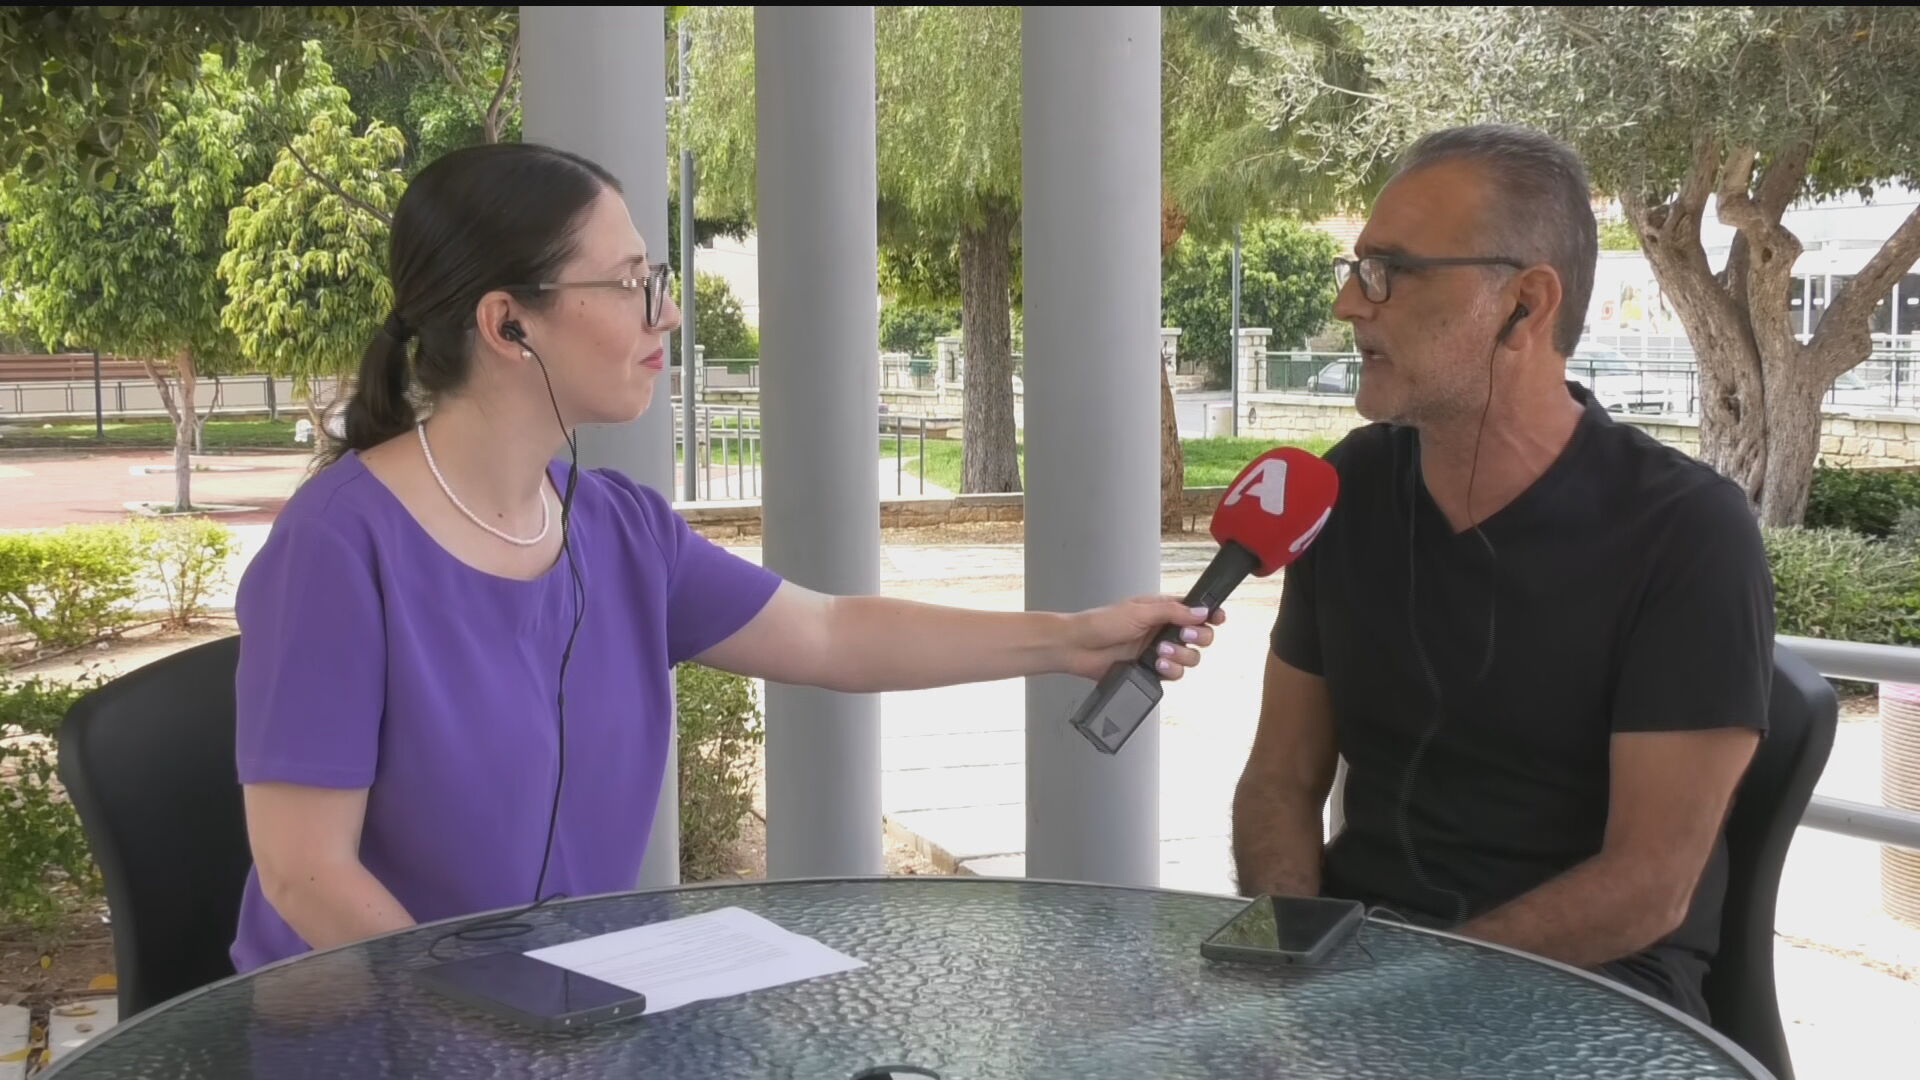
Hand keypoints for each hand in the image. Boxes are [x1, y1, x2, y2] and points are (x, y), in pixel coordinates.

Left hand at [1060, 595, 1225, 681]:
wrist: (1078, 647)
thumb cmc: (1102, 623)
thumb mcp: (1139, 611)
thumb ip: (1173, 612)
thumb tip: (1202, 612)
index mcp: (1164, 610)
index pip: (1196, 611)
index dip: (1211, 615)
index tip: (1218, 618)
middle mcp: (1164, 630)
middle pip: (1201, 636)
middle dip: (1198, 637)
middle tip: (1185, 636)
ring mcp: (1159, 651)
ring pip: (1190, 658)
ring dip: (1181, 655)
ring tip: (1160, 652)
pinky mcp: (1151, 670)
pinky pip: (1174, 674)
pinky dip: (1170, 670)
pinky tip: (1156, 664)